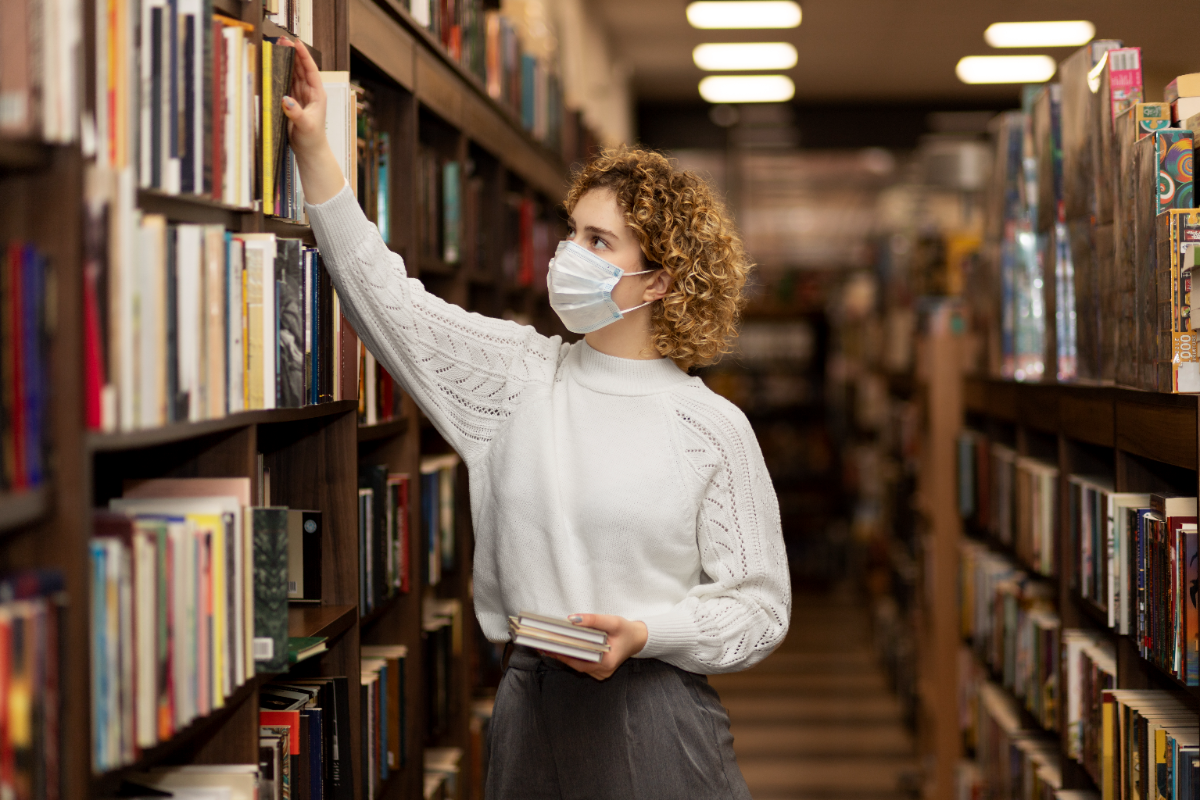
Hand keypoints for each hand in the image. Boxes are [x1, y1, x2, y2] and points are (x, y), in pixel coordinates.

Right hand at [276, 38, 326, 159]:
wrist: (310, 151)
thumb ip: (296, 113)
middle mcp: (310, 92)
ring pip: (293, 73)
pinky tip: (273, 65)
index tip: (296, 43)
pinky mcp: (292, 101)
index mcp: (317, 94)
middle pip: (300, 68)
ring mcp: (300, 95)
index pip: (311, 70)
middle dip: (292, 53)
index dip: (303, 55)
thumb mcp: (306, 126)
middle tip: (282, 41)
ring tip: (276, 47)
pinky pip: (285, 83)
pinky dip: (280, 73)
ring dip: (285, 61)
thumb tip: (286, 99)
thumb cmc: (312, 139)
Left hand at [540, 614, 648, 680]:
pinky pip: (581, 664)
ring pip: (577, 665)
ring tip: (547, 644)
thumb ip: (593, 620)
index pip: (578, 659)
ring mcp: (600, 674)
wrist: (637, 639)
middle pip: (575, 663)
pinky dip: (572, 656)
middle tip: (542, 643)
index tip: (548, 645)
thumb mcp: (612, 621)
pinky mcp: (598, 671)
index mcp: (607, 662)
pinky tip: (561, 647)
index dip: (562, 652)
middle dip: (559, 652)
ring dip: (564, 654)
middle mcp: (602, 672)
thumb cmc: (626, 630)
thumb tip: (572, 619)